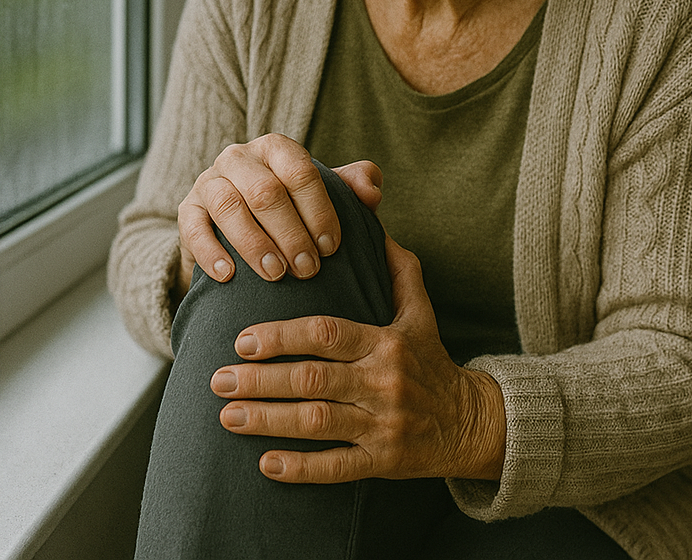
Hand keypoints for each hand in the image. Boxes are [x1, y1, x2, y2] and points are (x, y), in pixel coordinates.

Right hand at [177, 134, 381, 292]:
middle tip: (308, 270)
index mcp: (275, 148)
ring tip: (276, 275)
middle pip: (264, 190)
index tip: (331, 247)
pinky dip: (210, 252)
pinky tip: (229, 275)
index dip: (318, 210)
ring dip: (255, 243)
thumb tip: (370, 189)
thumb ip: (350, 189)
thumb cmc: (290, 213)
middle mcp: (239, 157)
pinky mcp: (187, 210)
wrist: (237, 231)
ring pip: (228, 206)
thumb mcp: (321, 198)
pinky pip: (193, 226)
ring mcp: (209, 181)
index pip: (299, 171)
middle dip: (290, 234)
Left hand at [209, 235, 505, 481]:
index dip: (281, 335)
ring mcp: (384, 425)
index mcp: (385, 343)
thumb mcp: (420, 312)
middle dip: (260, 380)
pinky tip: (265, 464)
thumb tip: (374, 223)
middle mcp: (383, 383)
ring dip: (268, 420)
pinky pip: (338, 468)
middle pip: (313, 380)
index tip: (241, 339)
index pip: (326, 334)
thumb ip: (397, 269)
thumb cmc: (431, 361)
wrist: (474, 423)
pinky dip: (301, 468)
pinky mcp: (384, 462)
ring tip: (226, 416)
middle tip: (217, 379)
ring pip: (318, 423)